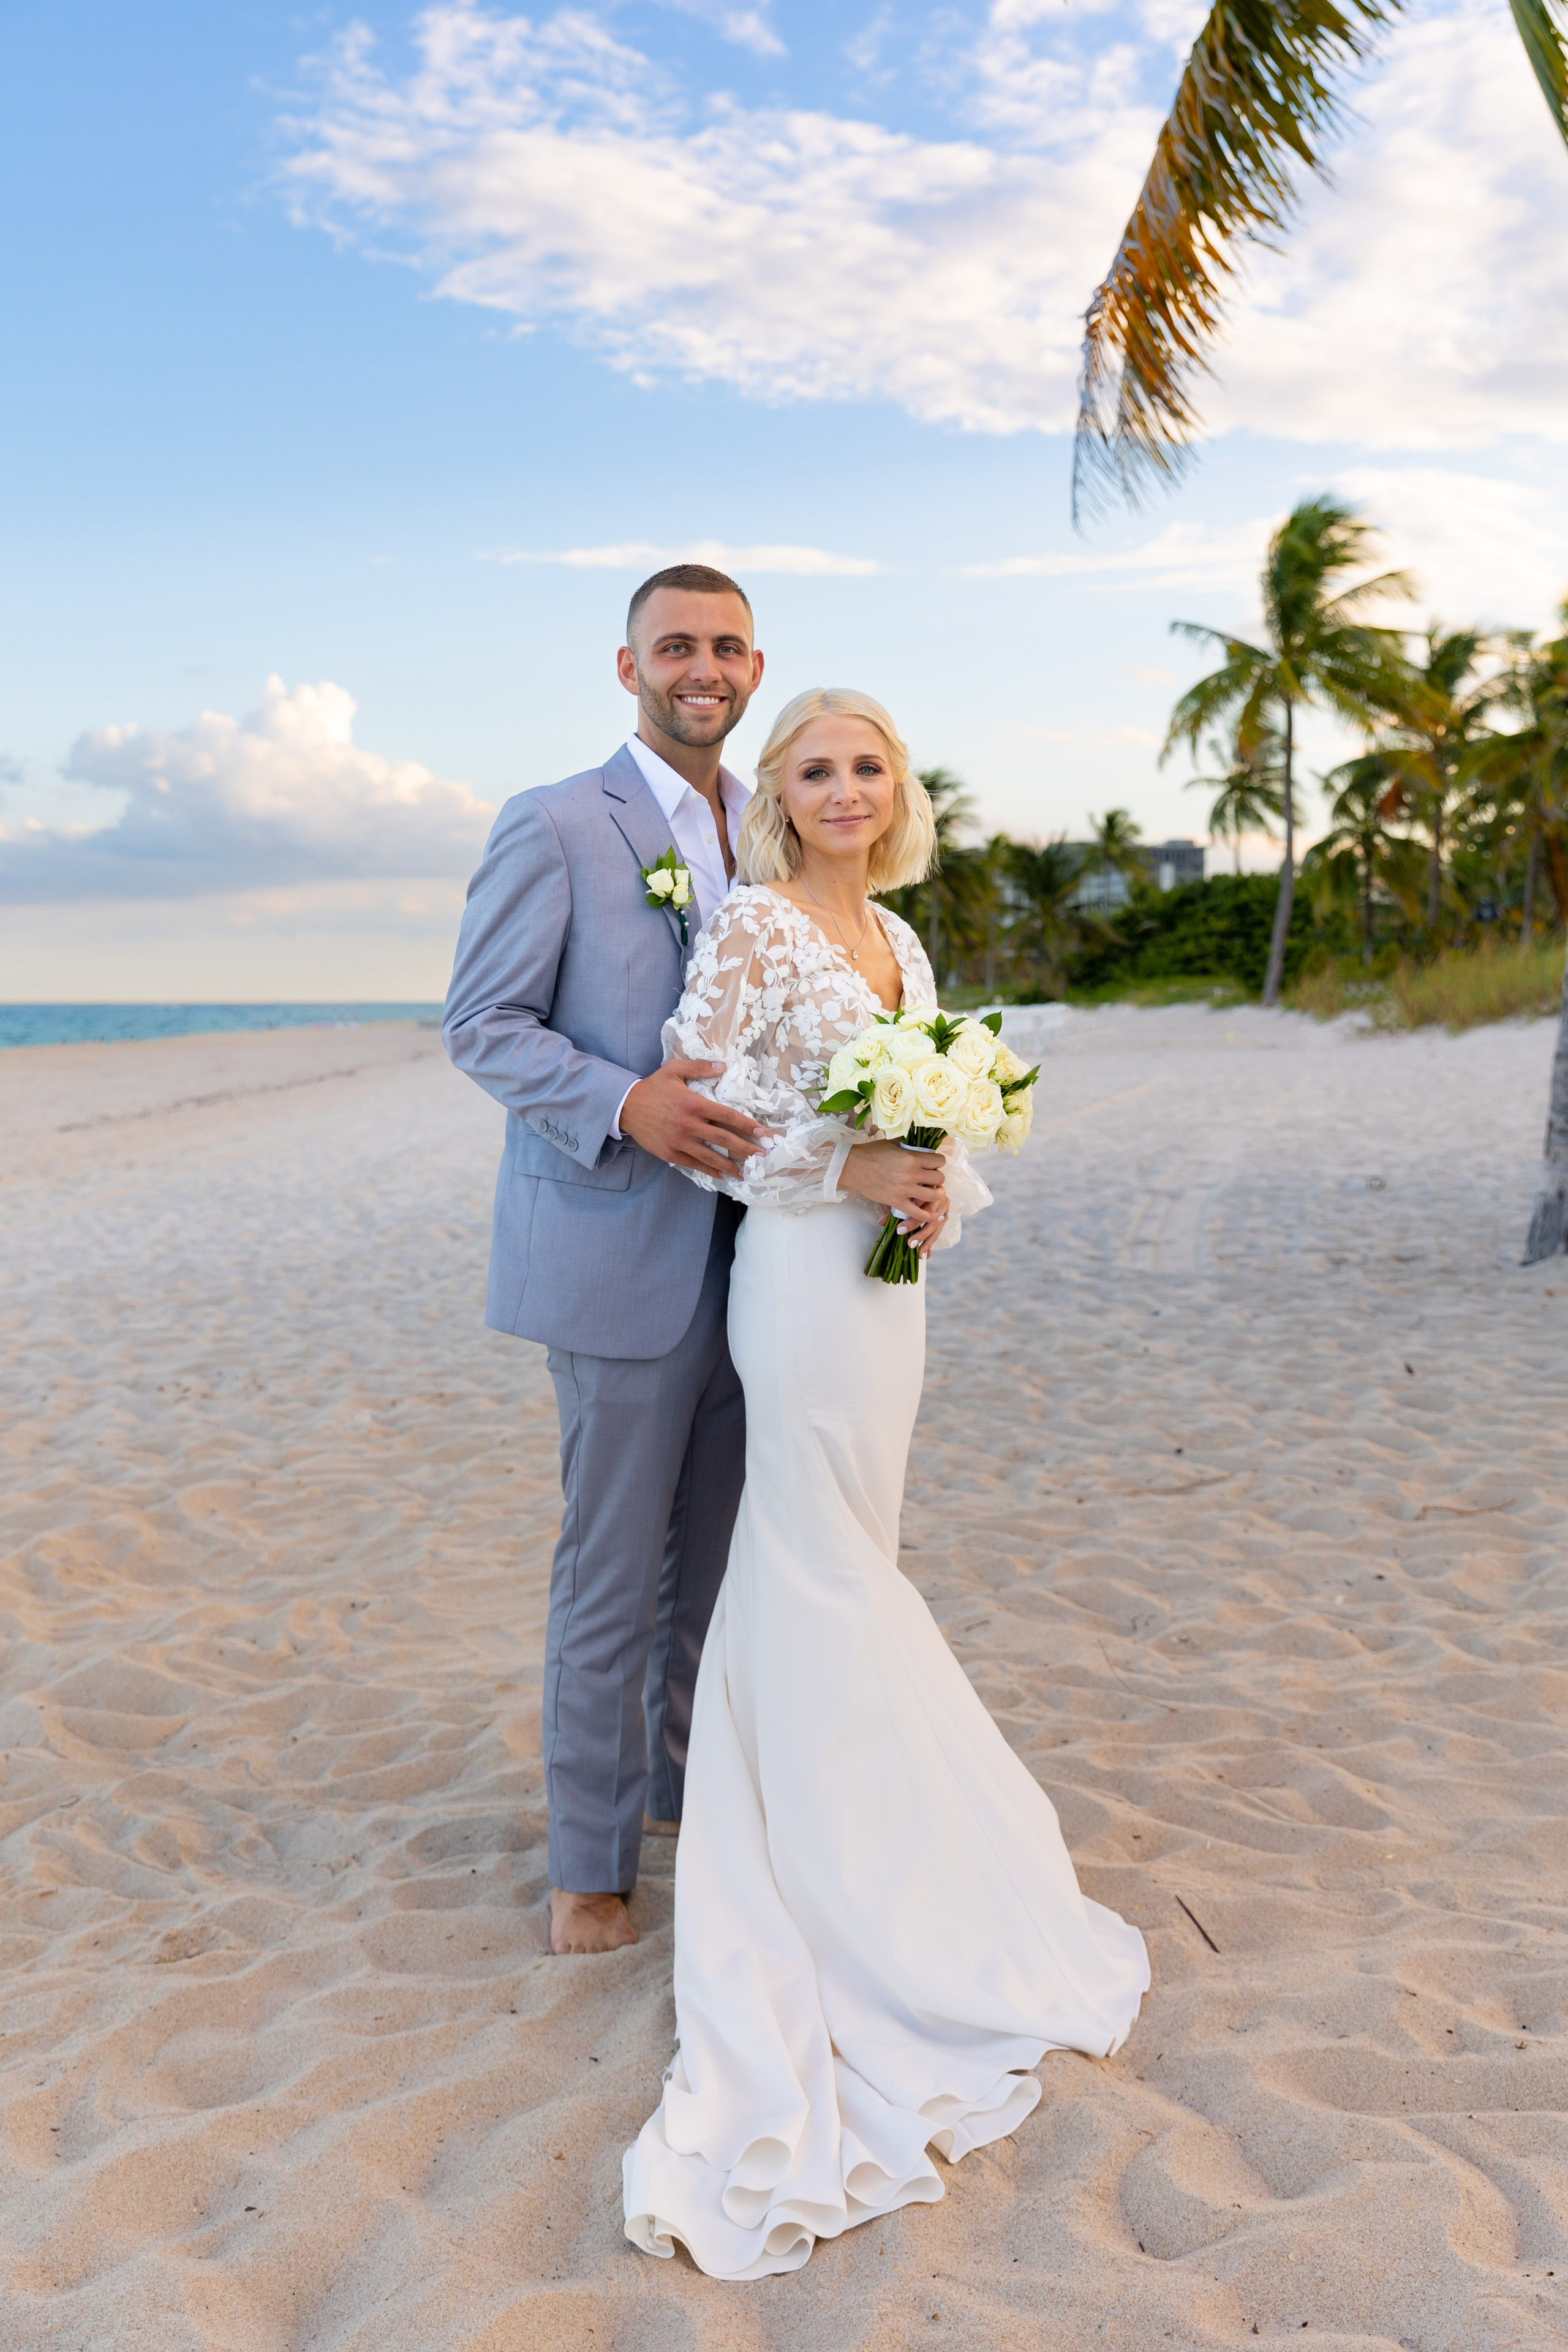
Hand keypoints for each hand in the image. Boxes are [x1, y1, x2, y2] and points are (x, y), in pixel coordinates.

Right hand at [620, 1060, 770, 1176]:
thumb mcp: (674, 1070)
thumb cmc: (653, 1087)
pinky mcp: (670, 1153)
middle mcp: (689, 1125)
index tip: (760, 1132)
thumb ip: (699, 1067)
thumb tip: (723, 1066)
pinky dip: (709, 1170)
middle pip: (724, 1139)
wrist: (626, 1107)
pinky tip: (721, 1175)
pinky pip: (694, 1164)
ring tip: (746, 1172)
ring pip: (711, 1156)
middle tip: (761, 1155)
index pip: (727, 1115)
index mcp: (694, 1104)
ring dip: (730, 1165)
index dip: (746, 1124)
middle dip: (745, 1148)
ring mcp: (680, 1141)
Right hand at [837, 1140, 948, 1256]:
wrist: (852, 1167)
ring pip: (934, 1196)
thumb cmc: (871, 1153)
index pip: (939, 1161)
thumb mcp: (893, 1143)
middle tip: (931, 1178)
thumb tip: (921, 1142)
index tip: (932, 1164)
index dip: (938, 1162)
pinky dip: (928, 1216)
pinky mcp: (897, 1202)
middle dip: (937, 1178)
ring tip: (933, 1192)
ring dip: (936, 1194)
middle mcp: (912, 1174)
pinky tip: (932, 1214)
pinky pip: (919, 1213)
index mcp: (912, 1157)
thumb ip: (909, 1144)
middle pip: (939, 1178)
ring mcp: (905, 1190)